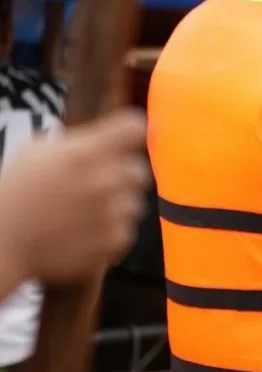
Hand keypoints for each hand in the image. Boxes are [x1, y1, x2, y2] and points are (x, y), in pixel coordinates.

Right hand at [0, 109, 149, 282]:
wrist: (1, 244)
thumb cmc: (16, 193)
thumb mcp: (37, 152)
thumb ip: (80, 141)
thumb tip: (114, 135)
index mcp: (85, 154)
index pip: (134, 127)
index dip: (130, 131)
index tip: (124, 139)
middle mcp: (104, 181)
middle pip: (139, 169)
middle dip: (121, 175)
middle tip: (95, 184)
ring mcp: (111, 214)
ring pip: (134, 203)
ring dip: (115, 206)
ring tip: (81, 213)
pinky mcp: (113, 242)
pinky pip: (126, 231)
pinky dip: (109, 233)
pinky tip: (82, 233)